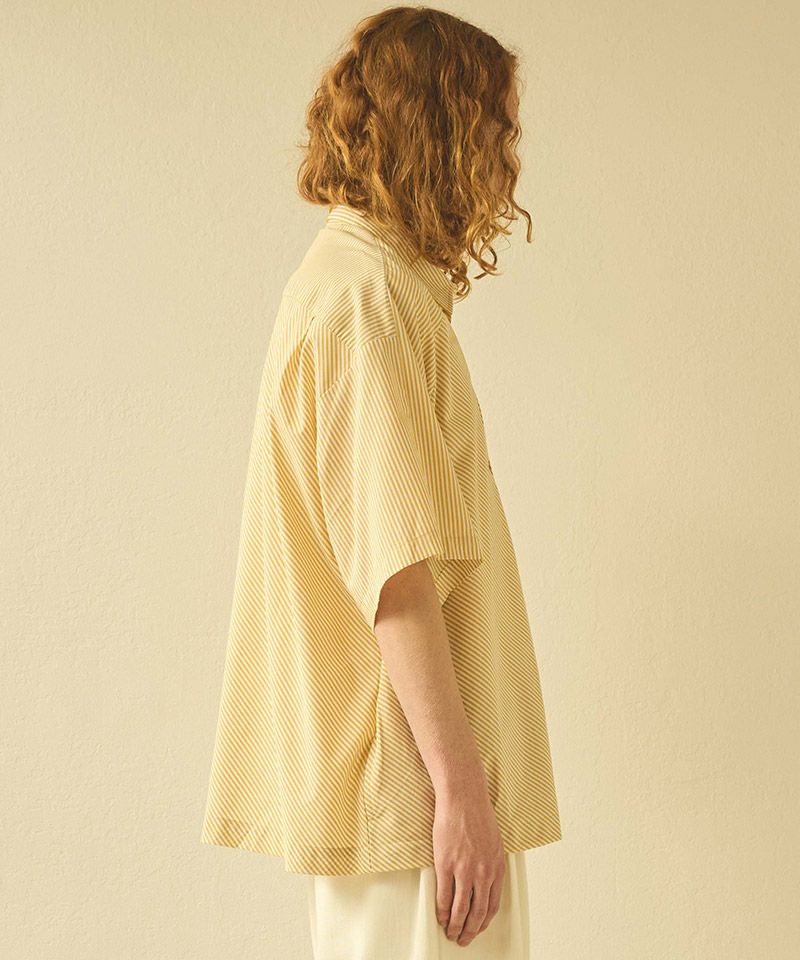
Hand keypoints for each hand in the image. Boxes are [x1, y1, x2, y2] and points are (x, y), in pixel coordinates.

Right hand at [431, 778, 505, 946]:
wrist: (464, 798)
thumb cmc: (478, 816)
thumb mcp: (494, 843)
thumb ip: (491, 864)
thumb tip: (485, 882)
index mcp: (497, 868)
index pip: (492, 906)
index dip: (484, 922)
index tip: (477, 929)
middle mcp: (483, 874)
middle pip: (477, 913)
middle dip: (470, 931)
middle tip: (463, 939)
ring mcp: (464, 870)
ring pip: (461, 909)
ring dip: (455, 926)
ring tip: (451, 933)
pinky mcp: (446, 864)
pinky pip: (445, 896)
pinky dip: (443, 911)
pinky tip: (441, 917)